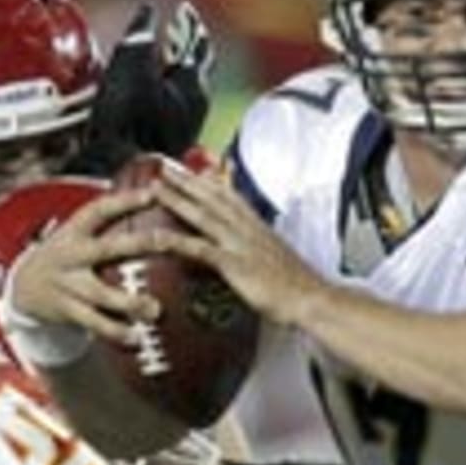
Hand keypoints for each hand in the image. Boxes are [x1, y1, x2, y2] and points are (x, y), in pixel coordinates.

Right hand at [7, 187, 163, 343]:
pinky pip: (95, 324)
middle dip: (141, 243)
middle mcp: (71, 256)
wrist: (23, 288)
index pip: (100, 210)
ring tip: (155, 309)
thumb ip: (108, 225)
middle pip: (109, 247)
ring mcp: (69, 285)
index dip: (126, 200)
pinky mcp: (68, 311)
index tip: (153, 192)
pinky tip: (136, 338)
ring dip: (131, 302)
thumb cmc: (65, 257)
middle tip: (169, 240)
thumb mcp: (76, 235)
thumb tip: (151, 200)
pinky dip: (116, 332)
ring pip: (102, 294)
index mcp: (74, 231)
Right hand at [78, 1, 214, 174]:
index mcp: (193, 84)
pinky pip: (178, 107)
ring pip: (189, 90)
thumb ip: (140, 33)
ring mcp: (187, 127)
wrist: (120, 172)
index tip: (183, 10)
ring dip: (179, 70)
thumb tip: (148, 9)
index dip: (189, 24)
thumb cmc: (125, 117)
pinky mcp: (173, 143)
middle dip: (189, 47)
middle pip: (198, 68)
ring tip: (167, 58)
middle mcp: (197, 106)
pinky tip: (157, 92)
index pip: (198, 44)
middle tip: (179, 31)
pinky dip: (170, 91)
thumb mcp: (128, 63)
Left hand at [151, 160, 323, 325]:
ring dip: (177, 199)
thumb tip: (250, 240)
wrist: (311, 299)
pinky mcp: (233, 263)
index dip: (207, 180)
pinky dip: (176, 241)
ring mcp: (239, 243)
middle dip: (186, 180)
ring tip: (155, 187)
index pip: (228, 195)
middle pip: (212, 197)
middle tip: (162, 165)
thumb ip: (259, 242)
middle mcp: (246, 228)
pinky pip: (199, 249)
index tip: (189, 167)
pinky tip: (156, 237)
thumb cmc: (295, 284)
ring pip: (203, 215)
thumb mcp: (276, 255)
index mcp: (255, 225)